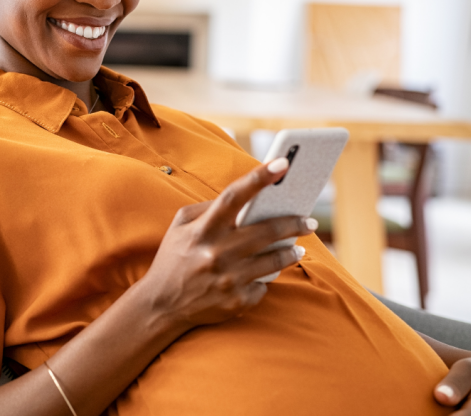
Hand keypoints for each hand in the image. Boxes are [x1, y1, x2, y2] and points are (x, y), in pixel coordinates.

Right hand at [137, 158, 316, 333]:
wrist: (161, 306)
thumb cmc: (173, 259)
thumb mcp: (180, 226)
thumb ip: (207, 208)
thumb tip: (244, 198)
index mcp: (202, 230)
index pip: (233, 197)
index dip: (258, 178)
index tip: (283, 163)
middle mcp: (216, 253)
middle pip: (267, 230)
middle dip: (294, 223)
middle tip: (309, 220)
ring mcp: (228, 279)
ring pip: (275, 260)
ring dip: (291, 251)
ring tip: (297, 246)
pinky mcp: (237, 301)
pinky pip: (263, 285)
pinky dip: (264, 279)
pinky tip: (260, 275)